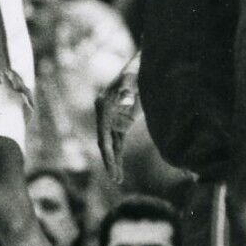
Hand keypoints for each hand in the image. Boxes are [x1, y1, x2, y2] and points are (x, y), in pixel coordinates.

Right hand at [96, 62, 139, 182]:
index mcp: (104, 105)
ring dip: (114, 162)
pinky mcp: (121, 123)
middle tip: (115, 178)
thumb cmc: (138, 69)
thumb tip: (126, 100)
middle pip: (104, 141)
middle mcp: (104, 113)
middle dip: (109, 160)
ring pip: (110, 145)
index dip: (106, 149)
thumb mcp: (134, 76)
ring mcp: (112, 119)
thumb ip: (129, 86)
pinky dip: (118, 156)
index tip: (111, 163)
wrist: (143, 65)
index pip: (103, 131)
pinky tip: (120, 171)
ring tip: (118, 180)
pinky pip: (118, 143)